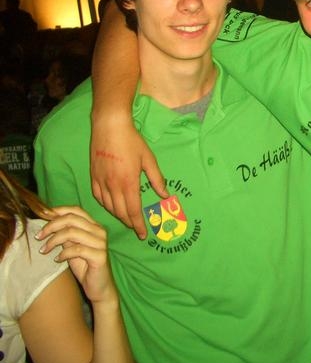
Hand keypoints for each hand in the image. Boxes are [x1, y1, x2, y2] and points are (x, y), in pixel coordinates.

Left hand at [37, 206, 117, 305]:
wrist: (98, 287)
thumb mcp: (72, 247)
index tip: (41, 216)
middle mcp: (99, 231)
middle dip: (51, 226)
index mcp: (94, 226)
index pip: (76, 210)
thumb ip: (65, 235)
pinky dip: (63, 253)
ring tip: (44, 250)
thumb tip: (48, 222)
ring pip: (72, 233)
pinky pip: (77, 250)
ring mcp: (101, 243)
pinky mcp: (100, 256)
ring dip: (53, 241)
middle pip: (72, 219)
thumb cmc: (84, 266)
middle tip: (38, 236)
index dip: (58, 211)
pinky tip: (57, 259)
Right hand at [90, 114, 166, 238]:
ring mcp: (101, 182)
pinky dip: (106, 206)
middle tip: (137, 229)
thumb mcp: (149, 159)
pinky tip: (112, 206)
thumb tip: (165, 196)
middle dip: (129, 223)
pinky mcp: (93, 177)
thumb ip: (157, 179)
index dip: (139, 225)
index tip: (144, 235)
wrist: (109, 127)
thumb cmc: (132, 141)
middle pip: (121, 212)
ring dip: (118, 216)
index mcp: (129, 183)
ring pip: (108, 207)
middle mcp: (113, 186)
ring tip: (127, 219)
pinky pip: (98, 197)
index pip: (134, 211)